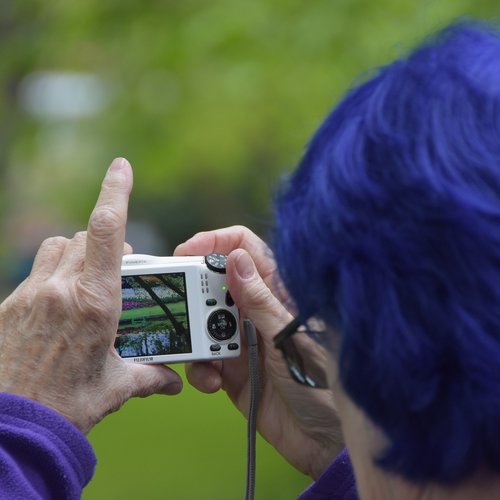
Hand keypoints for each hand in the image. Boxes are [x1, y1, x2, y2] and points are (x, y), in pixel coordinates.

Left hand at [0, 158, 181, 433]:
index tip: (121, 166)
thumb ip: (150, 376)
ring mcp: (30, 295)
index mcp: (95, 303)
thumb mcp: (115, 386)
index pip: (107, 230)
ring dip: (75, 253)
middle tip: (119, 271)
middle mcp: (60, 290)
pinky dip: (52, 278)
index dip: (115, 190)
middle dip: (105, 243)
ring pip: (56, 248)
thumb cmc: (68, 406)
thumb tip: (173, 381)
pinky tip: (59, 308)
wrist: (13, 430)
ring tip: (87, 281)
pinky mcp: (10, 306)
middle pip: (84, 237)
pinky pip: (35, 274)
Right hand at [175, 226, 342, 479]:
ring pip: (202, 324)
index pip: (246, 250)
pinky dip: (200, 370)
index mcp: (276, 295)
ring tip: (206, 355)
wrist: (323, 441)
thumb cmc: (322, 385)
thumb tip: (236, 259)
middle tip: (180, 307)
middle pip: (214, 285)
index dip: (216, 243)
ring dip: (195, 338)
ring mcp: (241, 341)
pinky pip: (202, 361)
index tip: (187, 252)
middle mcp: (255, 313)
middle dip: (194, 295)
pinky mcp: (230, 371)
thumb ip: (260, 301)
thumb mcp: (288, 339)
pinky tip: (212, 381)